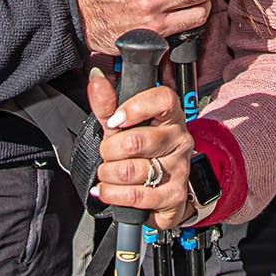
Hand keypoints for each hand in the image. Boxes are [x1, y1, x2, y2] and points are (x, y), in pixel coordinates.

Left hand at [86, 67, 193, 232]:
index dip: (135, 108)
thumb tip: (95, 79)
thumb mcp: (121, 127)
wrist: (160, 190)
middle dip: (109, 150)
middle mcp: (179, 140)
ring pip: (131, 170)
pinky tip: (109, 190)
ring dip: (108, 174)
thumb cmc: (141, 152)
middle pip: (137, 140)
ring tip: (108, 173)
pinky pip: (136, 196)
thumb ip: (108, 104)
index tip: (115, 120)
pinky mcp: (174, 196)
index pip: (163, 99)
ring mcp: (179, 168)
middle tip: (107, 153)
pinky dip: (113, 194)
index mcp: (170, 116)